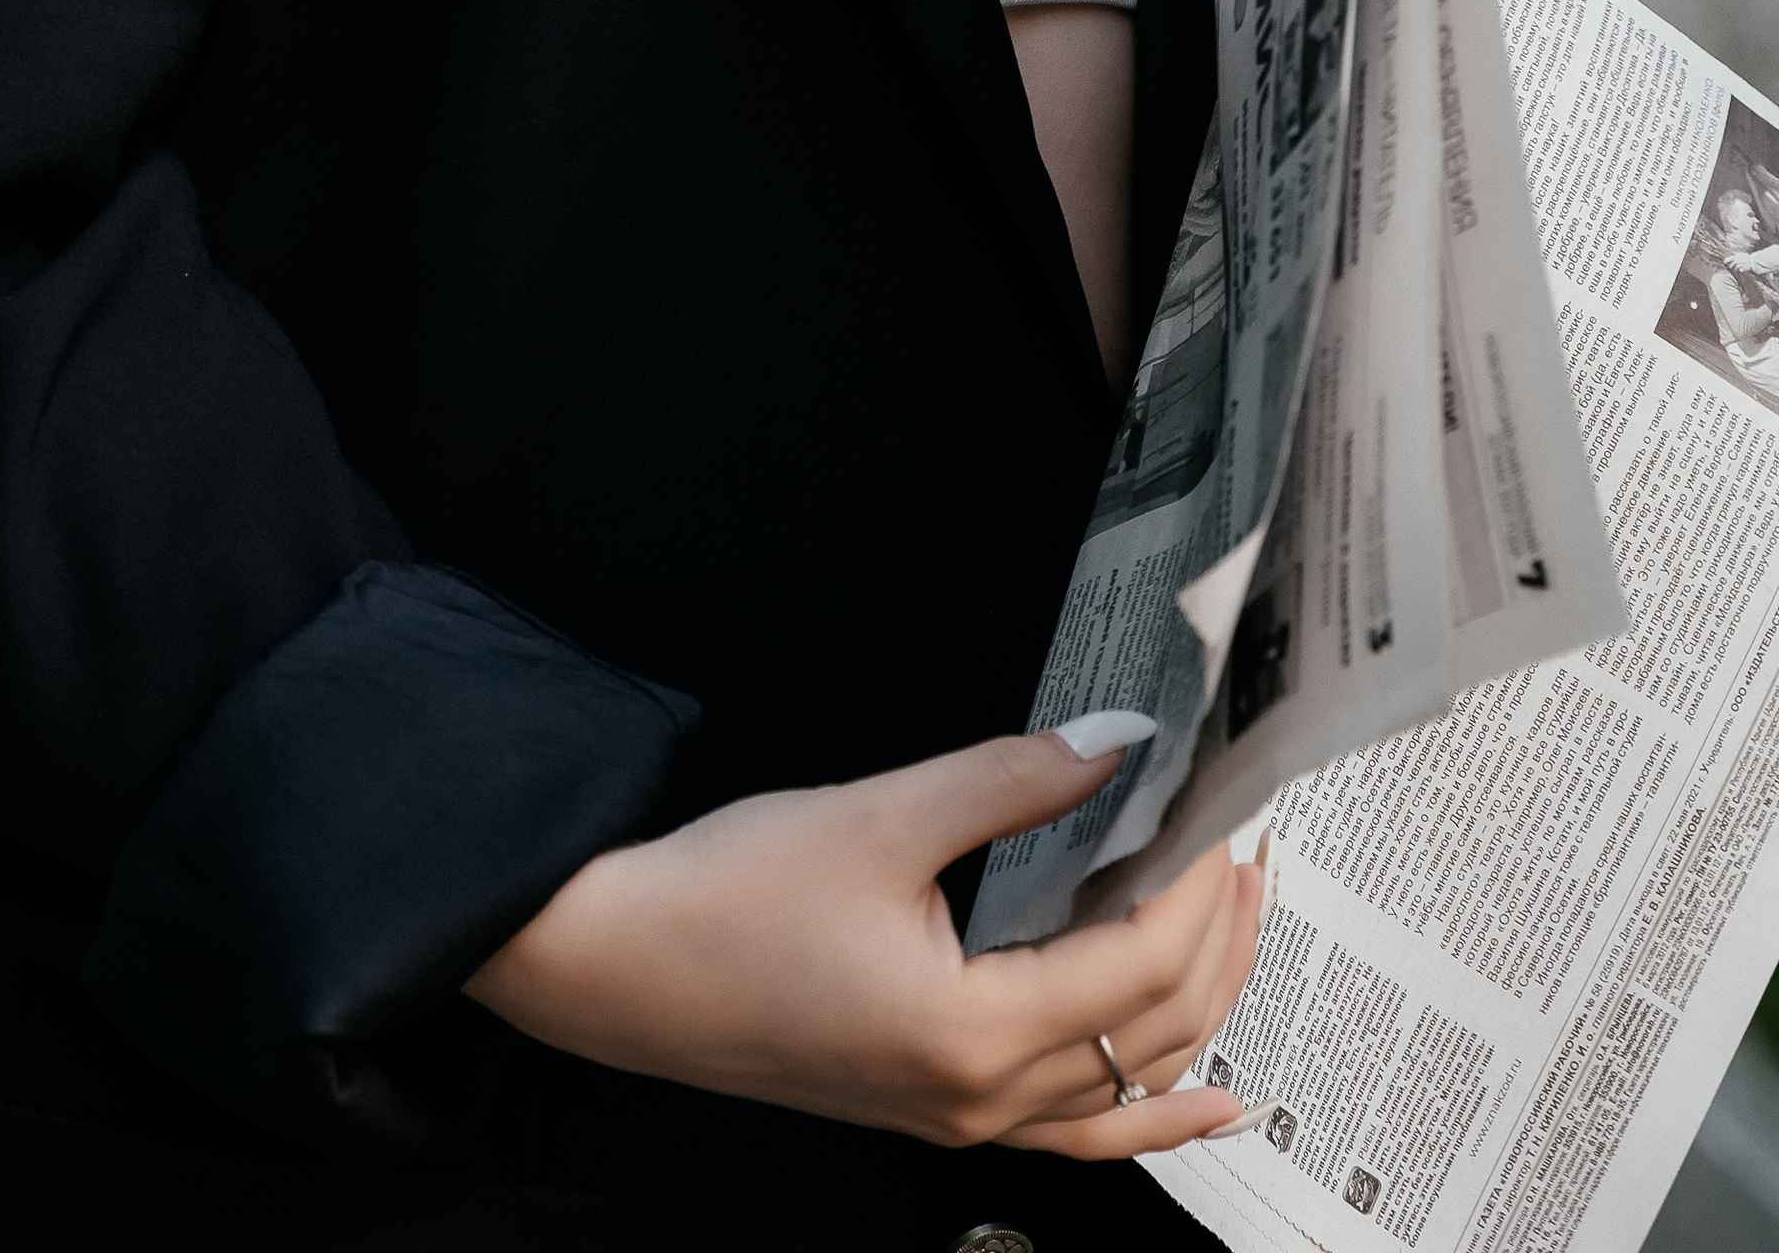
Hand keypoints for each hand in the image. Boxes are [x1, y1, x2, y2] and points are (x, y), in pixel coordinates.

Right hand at [465, 728, 1265, 1157]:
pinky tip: (1212, 1096)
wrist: (616, 969)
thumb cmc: (725, 898)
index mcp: (973, 1034)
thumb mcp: (878, 816)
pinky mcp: (937, 1106)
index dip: (1200, 886)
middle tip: (1251, 842)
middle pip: (1156, 1027)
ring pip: (1129, 1081)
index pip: (1142, 965)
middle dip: (1221, 934)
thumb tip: (1120, 739)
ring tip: (1243, 918)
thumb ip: (1011, 779)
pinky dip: (1156, 1109)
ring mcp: (962, 1117)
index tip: (1228, 810)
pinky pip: (1082, 1127)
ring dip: (1201, 1000)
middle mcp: (982, 1098)